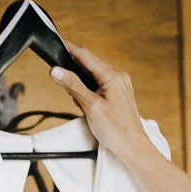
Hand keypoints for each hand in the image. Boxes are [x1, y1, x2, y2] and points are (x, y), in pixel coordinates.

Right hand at [49, 42, 153, 167]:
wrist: (134, 148)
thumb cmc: (117, 130)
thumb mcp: (90, 106)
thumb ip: (73, 86)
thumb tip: (56, 70)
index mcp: (112, 76)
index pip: (85, 55)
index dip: (69, 49)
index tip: (56, 43)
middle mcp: (118, 76)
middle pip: (89, 64)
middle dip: (74, 72)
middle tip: (63, 82)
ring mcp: (120, 85)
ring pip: (93, 75)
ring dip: (81, 84)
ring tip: (79, 102)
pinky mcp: (119, 94)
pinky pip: (100, 85)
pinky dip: (89, 91)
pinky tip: (87, 105)